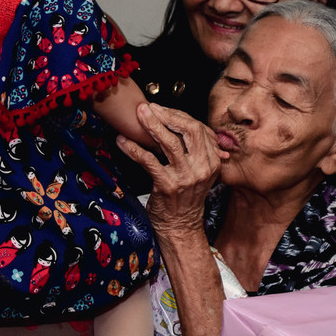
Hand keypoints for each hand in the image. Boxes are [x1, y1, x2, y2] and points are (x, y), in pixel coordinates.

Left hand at [116, 103, 222, 238]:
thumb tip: (180, 123)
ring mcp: (186, 177)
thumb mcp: (199, 172)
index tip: (161, 109)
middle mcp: (202, 167)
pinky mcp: (167, 186)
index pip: (198, 128)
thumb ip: (195, 151)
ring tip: (137, 116)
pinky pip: (149, 161)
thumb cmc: (185, 198)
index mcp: (212, 161)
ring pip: (170, 142)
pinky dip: (133, 149)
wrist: (180, 227)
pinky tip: (122, 142)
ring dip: (151, 125)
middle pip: (189, 130)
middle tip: (148, 107)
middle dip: (167, 114)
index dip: (178, 115)